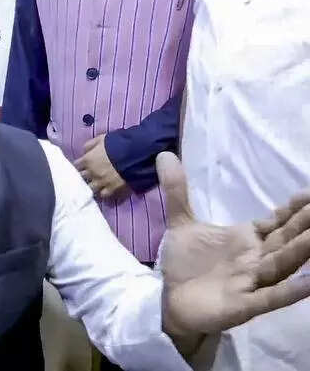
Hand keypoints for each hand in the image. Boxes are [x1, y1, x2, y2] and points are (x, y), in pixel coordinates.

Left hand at [75, 134, 127, 198]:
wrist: (134, 154)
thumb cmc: (117, 144)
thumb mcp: (101, 139)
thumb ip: (90, 145)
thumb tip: (84, 151)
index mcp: (88, 160)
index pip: (76, 165)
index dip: (80, 165)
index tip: (83, 165)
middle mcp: (91, 173)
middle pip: (81, 177)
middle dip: (84, 176)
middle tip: (89, 175)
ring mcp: (101, 182)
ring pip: (90, 188)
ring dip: (92, 185)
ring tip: (96, 184)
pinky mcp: (111, 189)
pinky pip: (102, 195)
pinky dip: (102, 193)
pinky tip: (104, 190)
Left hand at [156, 153, 309, 352]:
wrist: (169, 301)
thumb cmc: (186, 264)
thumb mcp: (181, 224)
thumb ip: (177, 191)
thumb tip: (165, 154)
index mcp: (248, 239)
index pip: (278, 221)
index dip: (296, 208)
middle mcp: (256, 259)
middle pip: (287, 240)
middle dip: (306, 225)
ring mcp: (252, 282)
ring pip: (283, 265)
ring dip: (302, 251)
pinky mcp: (243, 305)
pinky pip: (270, 298)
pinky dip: (289, 291)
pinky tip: (309, 283)